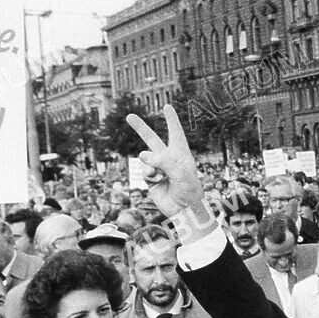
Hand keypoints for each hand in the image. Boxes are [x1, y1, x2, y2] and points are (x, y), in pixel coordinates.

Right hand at [126, 106, 218, 243]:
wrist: (184, 210)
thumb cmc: (189, 191)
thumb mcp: (181, 173)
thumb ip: (164, 161)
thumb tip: (143, 156)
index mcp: (181, 154)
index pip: (175, 133)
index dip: (171, 120)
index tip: (167, 107)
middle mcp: (169, 159)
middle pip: (151, 139)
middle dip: (140, 128)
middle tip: (129, 116)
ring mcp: (158, 168)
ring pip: (145, 157)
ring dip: (150, 163)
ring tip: (160, 175)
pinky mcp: (151, 179)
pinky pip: (144, 171)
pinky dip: (149, 175)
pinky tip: (158, 181)